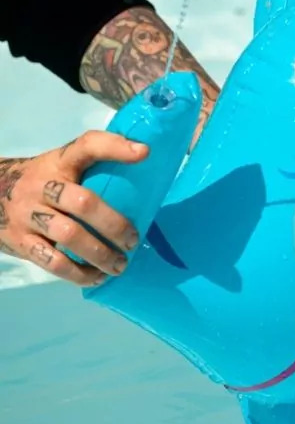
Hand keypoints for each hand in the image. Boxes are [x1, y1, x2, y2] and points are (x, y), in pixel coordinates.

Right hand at [0, 132, 147, 285]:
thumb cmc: (43, 182)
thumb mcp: (62, 166)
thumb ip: (93, 169)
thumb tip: (144, 178)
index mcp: (59, 162)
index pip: (87, 145)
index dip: (115, 147)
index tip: (144, 153)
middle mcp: (42, 185)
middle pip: (84, 202)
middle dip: (115, 224)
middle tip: (133, 240)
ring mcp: (28, 214)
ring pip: (69, 236)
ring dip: (100, 254)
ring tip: (120, 265)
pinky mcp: (21, 241)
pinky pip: (52, 262)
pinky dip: (78, 274)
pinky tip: (96, 277)